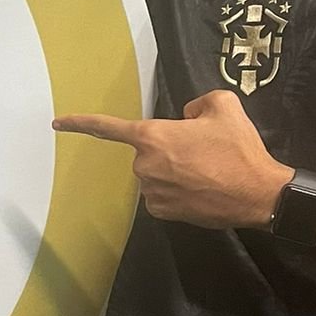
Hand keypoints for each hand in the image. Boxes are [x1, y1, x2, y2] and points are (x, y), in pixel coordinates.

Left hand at [55, 89, 293, 229]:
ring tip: (208, 170)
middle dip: (169, 149)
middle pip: (148, 152)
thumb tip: (186, 117)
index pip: (109, 128)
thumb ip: (197, 102)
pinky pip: (163, 195)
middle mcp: (145, 165)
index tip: (58, 123)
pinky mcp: (163, 212)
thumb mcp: (224, 106)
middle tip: (203, 151)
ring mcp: (153, 192)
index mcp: (153, 136)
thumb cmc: (239, 149)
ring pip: (156, 174)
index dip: (81, 123)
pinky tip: (202, 189)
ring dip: (175, 171)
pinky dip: (178, 191)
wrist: (258, 193)